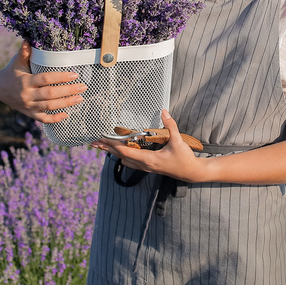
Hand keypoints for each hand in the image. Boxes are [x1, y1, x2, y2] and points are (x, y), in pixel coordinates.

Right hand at [0, 40, 86, 122]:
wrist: (1, 90)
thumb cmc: (13, 72)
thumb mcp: (17, 63)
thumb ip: (24, 53)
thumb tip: (28, 39)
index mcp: (26, 81)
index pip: (46, 79)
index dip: (61, 77)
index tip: (75, 74)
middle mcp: (28, 95)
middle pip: (50, 94)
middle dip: (68, 91)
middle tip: (83, 87)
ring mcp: (29, 106)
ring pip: (49, 107)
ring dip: (66, 103)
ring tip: (80, 98)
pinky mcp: (30, 113)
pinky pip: (43, 119)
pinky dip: (54, 119)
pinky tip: (66, 115)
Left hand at [92, 110, 208, 182]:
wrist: (190, 172)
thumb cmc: (184, 159)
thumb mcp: (178, 141)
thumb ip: (171, 126)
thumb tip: (164, 112)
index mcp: (149, 160)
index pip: (126, 152)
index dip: (113, 145)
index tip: (103, 139)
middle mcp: (145, 165)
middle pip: (121, 156)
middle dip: (108, 148)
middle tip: (94, 142)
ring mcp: (146, 167)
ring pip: (125, 160)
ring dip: (114, 152)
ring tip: (104, 145)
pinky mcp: (149, 166)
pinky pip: (132, 161)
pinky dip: (123, 154)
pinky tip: (121, 150)